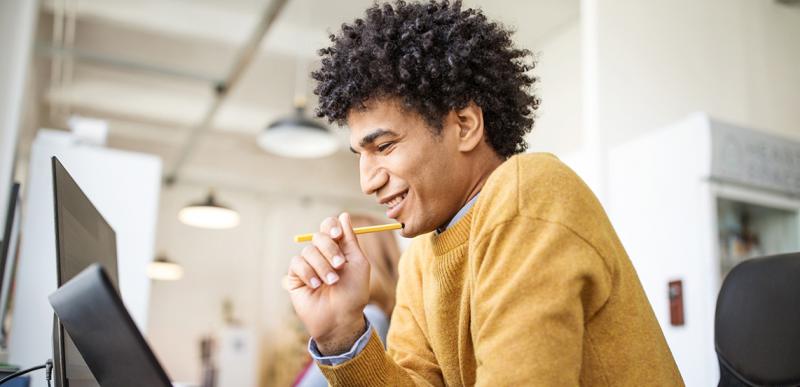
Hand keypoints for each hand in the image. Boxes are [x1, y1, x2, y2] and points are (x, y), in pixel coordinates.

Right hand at [284, 212, 370, 354]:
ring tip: (331, 282)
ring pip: (308, 250)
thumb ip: (350, 239)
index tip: (338, 235)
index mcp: (338, 248)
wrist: (340, 319)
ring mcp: (308, 265)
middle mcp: (322, 254)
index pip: (329, 227)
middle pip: (318, 236)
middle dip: (330, 249)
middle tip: (340, 265)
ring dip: (322, 266)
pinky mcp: (295, 277)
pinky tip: (316, 286)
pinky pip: (296, 264)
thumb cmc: (354, 293)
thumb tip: (343, 215)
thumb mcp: (358, 264)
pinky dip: (308, 273)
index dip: (331, 227)